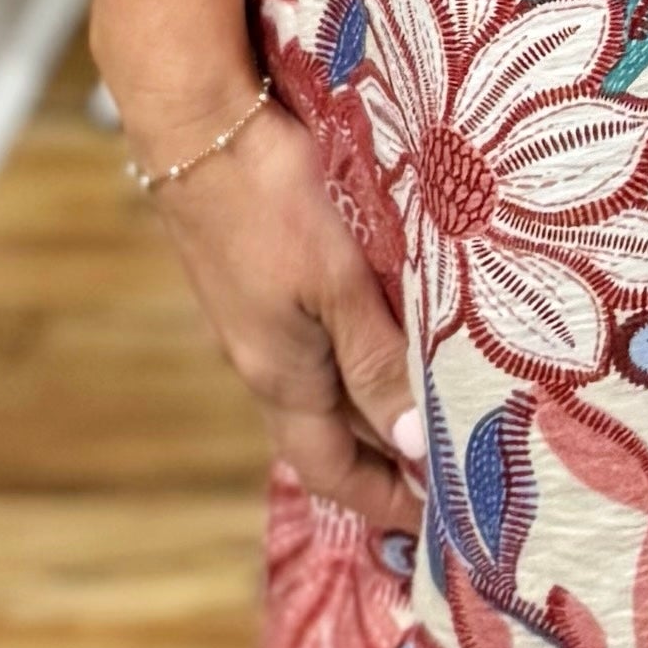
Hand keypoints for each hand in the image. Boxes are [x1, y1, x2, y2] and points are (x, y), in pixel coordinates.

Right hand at [131, 83, 418, 538]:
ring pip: (322, 390)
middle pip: (328, 437)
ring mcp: (254, 322)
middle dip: (386, 465)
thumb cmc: (268, 199)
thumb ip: (376, 361)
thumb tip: (416, 446)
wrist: (196, 123)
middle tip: (452, 474)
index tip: (437, 523)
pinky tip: (390, 340)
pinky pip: (313, 345)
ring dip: (373, 411)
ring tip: (436, 413)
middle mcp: (263, 360)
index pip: (333, 470)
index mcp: (281, 375)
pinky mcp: (256, 281)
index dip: (383, 501)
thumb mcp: (335, 284)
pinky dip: (355, 362)